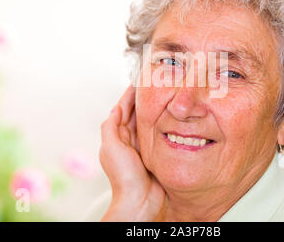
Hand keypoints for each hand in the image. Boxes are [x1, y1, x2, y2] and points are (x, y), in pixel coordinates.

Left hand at [99, 85, 165, 220]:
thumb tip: (116, 109)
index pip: (123, 109)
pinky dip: (165, 122)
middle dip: (145, 99)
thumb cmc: (123, 177)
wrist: (140, 201)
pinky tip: (173, 115)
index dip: (130, 95)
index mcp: (117, 137)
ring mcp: (145, 146)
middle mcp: (131, 140)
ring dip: (156, 109)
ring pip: (150, 121)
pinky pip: (162, 133)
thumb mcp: (111, 148)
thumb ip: (111, 127)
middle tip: (155, 84)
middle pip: (137, 113)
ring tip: (165, 94)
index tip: (138, 81)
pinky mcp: (157, 152)